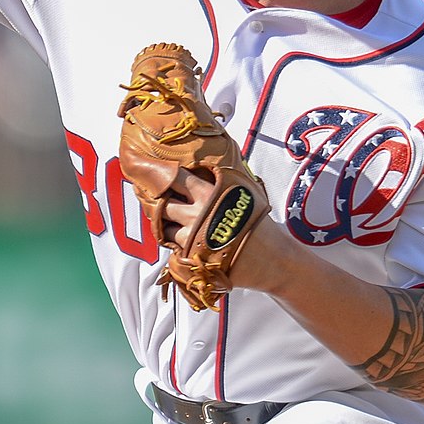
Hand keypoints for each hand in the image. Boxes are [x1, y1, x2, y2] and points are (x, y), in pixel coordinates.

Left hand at [161, 167, 287, 293]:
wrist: (274, 259)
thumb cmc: (259, 224)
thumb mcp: (243, 192)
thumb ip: (219, 180)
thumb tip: (198, 164)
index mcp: (210, 193)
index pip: (174, 177)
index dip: (160, 174)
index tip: (149, 171)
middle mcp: (198, 214)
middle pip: (163, 204)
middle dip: (162, 204)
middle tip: (166, 204)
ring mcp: (194, 238)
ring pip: (165, 229)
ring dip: (169, 227)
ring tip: (183, 227)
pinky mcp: (193, 259)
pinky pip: (173, 249)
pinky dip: (177, 246)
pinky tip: (191, 244)